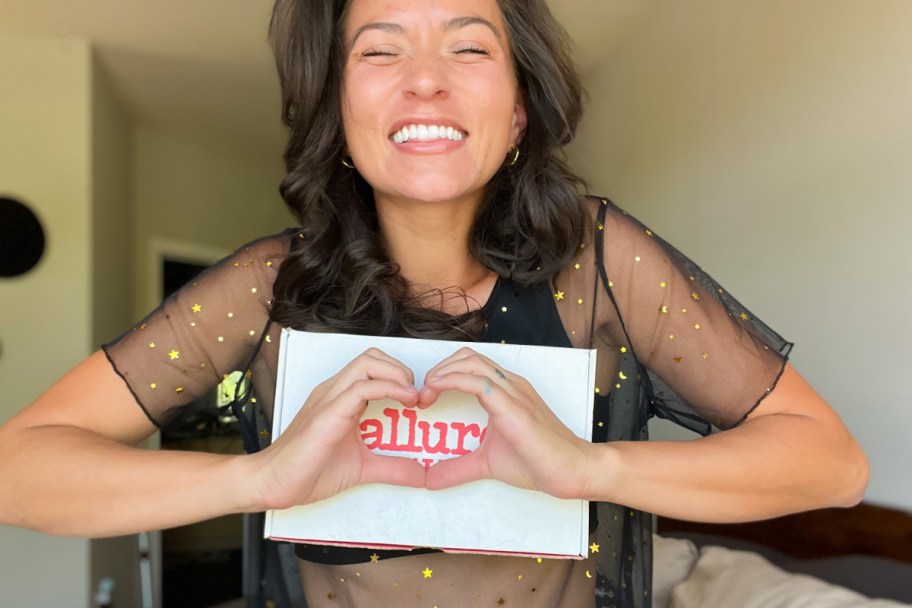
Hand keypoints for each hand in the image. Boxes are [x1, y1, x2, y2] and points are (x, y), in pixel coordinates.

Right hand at [251, 348, 425, 508]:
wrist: (273, 484)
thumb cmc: (309, 471)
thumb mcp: (363, 469)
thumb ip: (393, 468)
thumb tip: (423, 476)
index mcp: (341, 398)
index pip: (374, 366)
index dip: (401, 376)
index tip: (419, 401)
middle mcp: (335, 391)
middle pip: (372, 356)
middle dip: (401, 370)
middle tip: (416, 397)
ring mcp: (329, 399)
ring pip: (367, 363)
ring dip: (397, 375)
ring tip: (412, 399)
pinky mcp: (326, 415)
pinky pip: (359, 388)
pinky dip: (388, 389)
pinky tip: (404, 404)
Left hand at [418, 347, 595, 498]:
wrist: (574, 470)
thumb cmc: (538, 462)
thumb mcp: (486, 464)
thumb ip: (458, 468)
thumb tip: (429, 480)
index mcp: (505, 391)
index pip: (468, 364)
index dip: (441, 374)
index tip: (424, 399)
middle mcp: (509, 384)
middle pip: (466, 356)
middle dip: (437, 369)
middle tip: (421, 396)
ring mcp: (513, 392)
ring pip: (470, 362)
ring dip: (441, 373)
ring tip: (425, 395)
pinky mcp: (515, 407)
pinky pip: (480, 382)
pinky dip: (452, 381)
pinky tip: (437, 393)